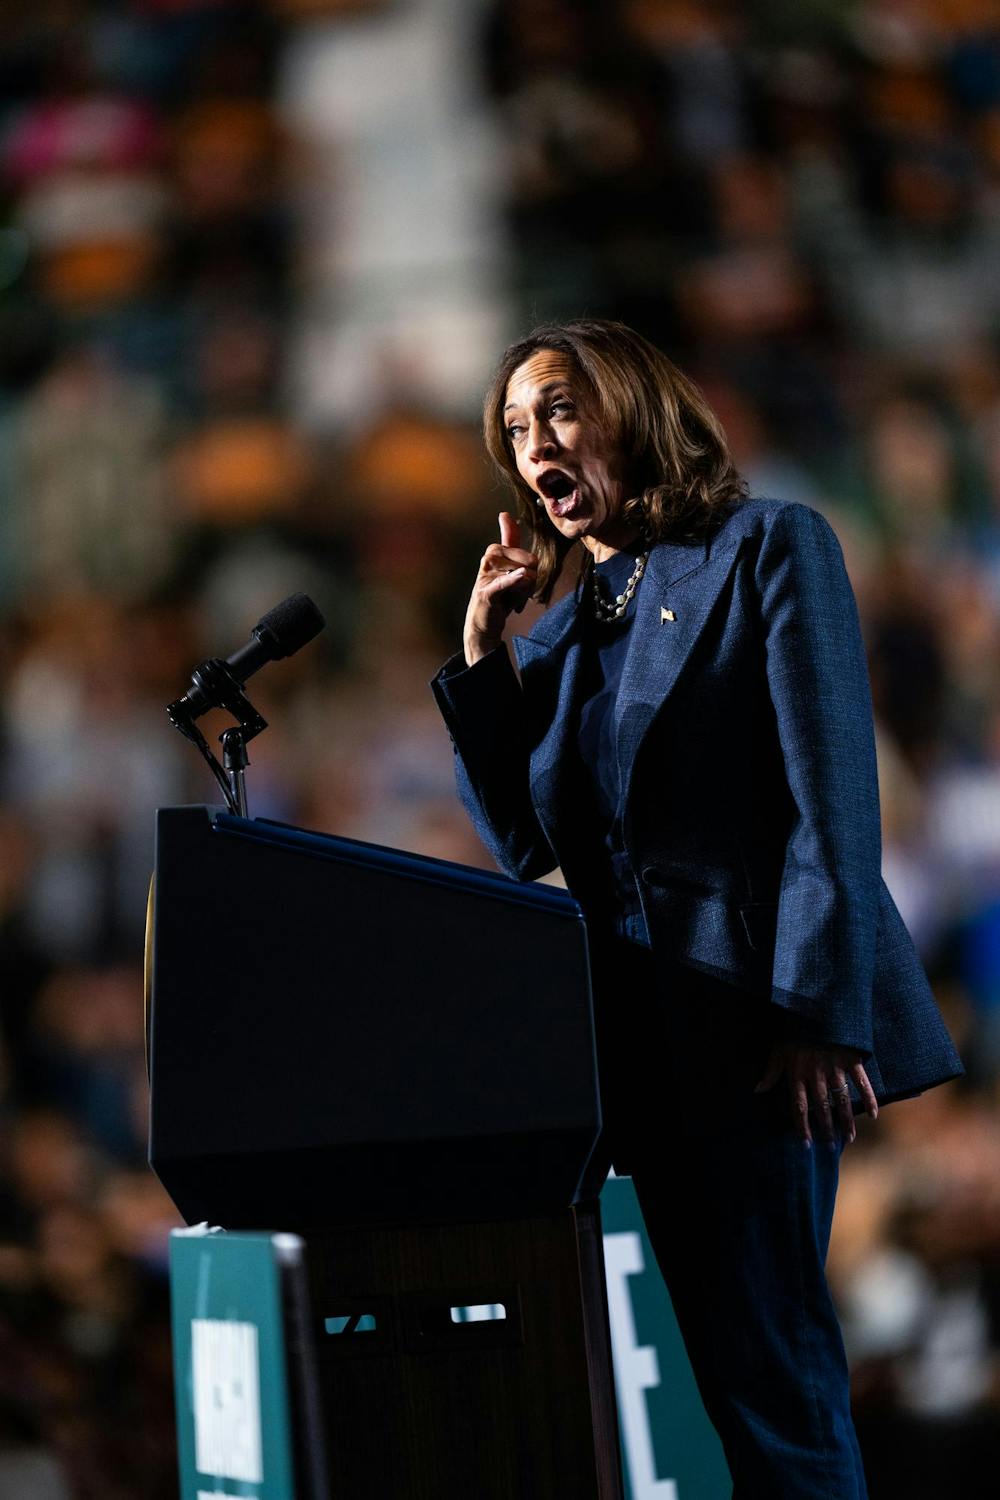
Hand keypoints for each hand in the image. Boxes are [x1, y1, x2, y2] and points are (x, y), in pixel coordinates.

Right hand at [463, 511, 538, 665]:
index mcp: (495, 550)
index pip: (527, 553)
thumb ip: (508, 539)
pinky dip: (513, 580)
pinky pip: (505, 582)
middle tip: (516, 595)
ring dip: (523, 595)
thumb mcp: (505, 565)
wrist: (483, 625)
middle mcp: (489, 558)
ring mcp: (486, 575)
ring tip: (510, 600)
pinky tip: (518, 576)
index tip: (519, 578)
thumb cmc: (497, 595)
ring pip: (525, 577)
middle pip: (530, 564)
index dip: (530, 570)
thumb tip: (505, 513)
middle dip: (530, 583)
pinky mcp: (486, 592)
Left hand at [754, 1041, 877, 1148]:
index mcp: (797, 1072)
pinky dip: (869, 1098)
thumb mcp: (778, 1048)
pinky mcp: (850, 1059)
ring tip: (849, 1137)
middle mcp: (816, 1074)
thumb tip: (757, 1090)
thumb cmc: (794, 1029)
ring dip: (846, 1120)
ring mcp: (834, 1067)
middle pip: (821, 1107)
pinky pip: (861, 1082)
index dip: (802, 1127)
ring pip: (841, 1100)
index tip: (806, 1144)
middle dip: (825, 1129)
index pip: (798, 1106)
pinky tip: (873, 1115)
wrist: (815, 1006)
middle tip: (831, 1146)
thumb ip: (771, 1071)